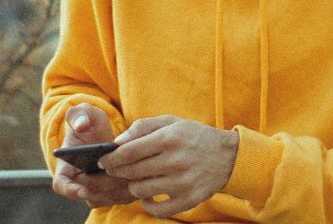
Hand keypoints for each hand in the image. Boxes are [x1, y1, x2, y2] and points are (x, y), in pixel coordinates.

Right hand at [51, 103, 134, 207]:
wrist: (106, 132)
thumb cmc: (90, 124)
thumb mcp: (84, 114)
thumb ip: (79, 115)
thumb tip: (81, 124)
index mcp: (65, 167)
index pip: (61, 185)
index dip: (70, 190)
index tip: (82, 189)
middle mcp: (78, 183)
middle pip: (88, 193)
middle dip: (103, 185)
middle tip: (117, 171)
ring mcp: (96, 190)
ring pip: (106, 198)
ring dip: (118, 189)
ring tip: (130, 173)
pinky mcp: (114, 193)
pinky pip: (121, 198)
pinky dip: (129, 190)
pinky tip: (139, 177)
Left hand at [98, 115, 238, 217]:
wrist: (228, 156)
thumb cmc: (193, 136)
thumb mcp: (171, 122)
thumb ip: (142, 127)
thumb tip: (116, 143)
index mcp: (169, 138)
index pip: (129, 151)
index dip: (111, 158)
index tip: (103, 160)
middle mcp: (175, 160)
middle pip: (132, 172)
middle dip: (117, 171)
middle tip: (115, 170)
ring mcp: (182, 182)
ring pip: (140, 190)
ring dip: (133, 186)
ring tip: (137, 179)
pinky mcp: (189, 199)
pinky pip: (157, 209)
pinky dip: (148, 204)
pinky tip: (149, 195)